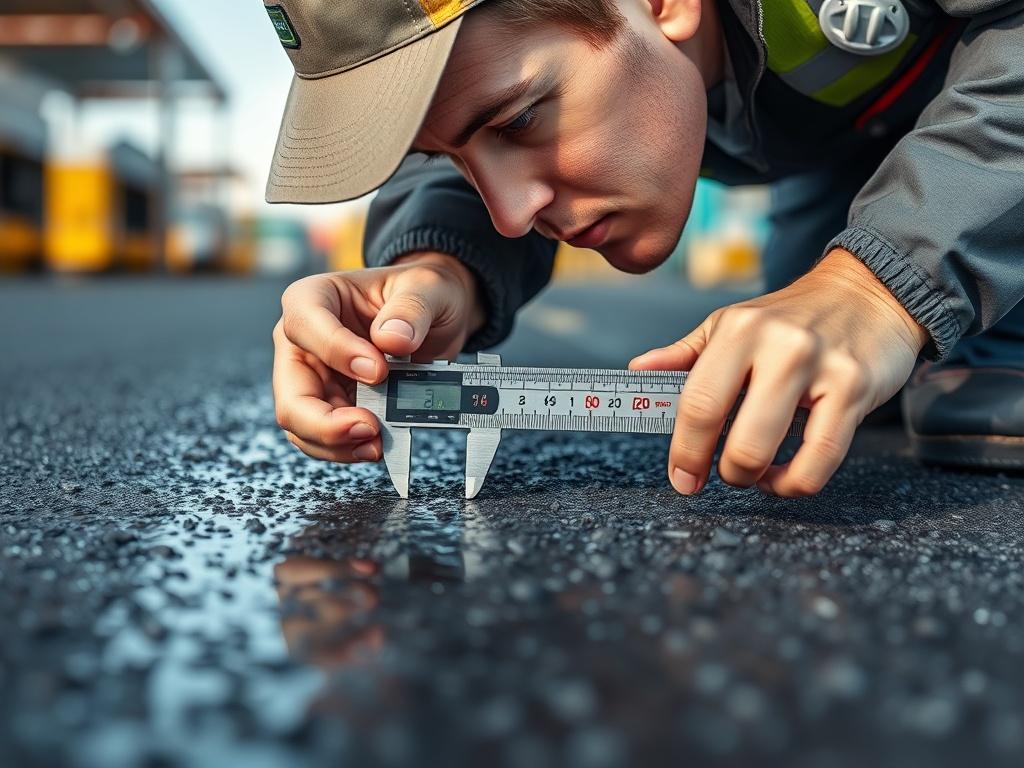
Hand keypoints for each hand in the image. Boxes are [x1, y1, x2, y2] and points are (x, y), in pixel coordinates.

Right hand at [272, 252, 485, 463]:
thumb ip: (411, 310)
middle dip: (324, 422)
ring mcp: (314, 378)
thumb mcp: (426, 287)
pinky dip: (348, 448)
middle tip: (369, 428)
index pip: (305, 325)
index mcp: (314, 298)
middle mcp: (303, 342)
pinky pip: (325, 437)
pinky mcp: (332, 404)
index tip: (378, 370)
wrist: (435, 314)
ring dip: (337, 443)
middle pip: (291, 392)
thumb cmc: (421, 292)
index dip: (336, 352)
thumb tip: (393, 339)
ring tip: (378, 443)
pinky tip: (377, 444)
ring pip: (302, 424)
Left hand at [629, 249, 928, 496]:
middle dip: (722, 472)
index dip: (684, 451)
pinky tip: (786, 474)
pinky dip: (795, 482)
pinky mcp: (856, 389)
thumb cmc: (792, 317)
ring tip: (753, 472)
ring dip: (754, 478)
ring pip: (771, 452)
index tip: (681, 477)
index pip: (697, 403)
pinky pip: (820, 460)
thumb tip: (637, 371)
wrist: (870, 291)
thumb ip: (685, 354)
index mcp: (738, 330)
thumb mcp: (732, 325)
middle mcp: (778, 345)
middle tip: (722, 475)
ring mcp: (820, 367)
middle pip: (734, 437)